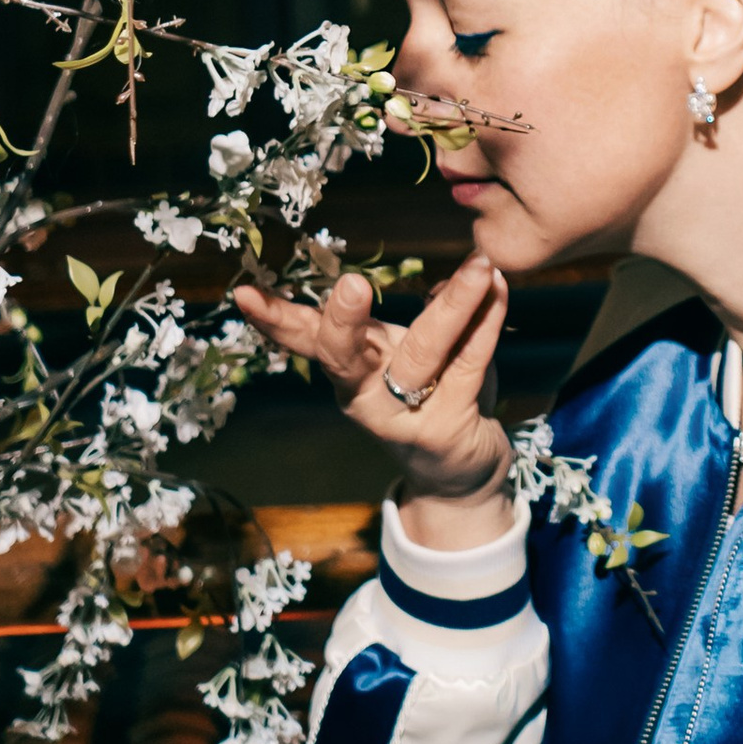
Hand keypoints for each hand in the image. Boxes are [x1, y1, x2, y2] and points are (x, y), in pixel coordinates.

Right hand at [234, 252, 514, 533]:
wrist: (461, 477)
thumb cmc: (435, 398)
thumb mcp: (419, 353)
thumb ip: (432, 312)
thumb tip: (452, 274)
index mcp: (348, 370)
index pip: (305, 338)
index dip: (274, 318)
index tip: (243, 293)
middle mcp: (364, 395)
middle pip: (343, 357)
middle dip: (343, 322)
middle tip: (352, 284)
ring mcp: (403, 416)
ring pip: (422, 354)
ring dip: (452, 307)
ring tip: (479, 267)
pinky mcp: (445, 428)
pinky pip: (469, 365)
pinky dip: (488, 324)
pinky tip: (499, 289)